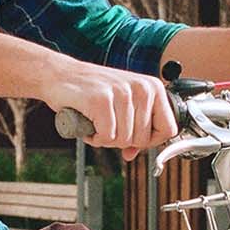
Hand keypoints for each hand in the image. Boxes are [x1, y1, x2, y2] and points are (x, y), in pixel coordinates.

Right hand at [39, 57, 177, 160]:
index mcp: (153, 87)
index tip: (134, 139)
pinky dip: (95, 138)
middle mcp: (142, 88)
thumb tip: (134, 153)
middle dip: (122, 142)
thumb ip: (134, 128)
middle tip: (108, 128)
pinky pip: (107, 137)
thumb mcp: (122, 105)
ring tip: (97, 123)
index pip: (169, 129)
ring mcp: (122, 93)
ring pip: (124, 140)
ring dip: (106, 139)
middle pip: (143, 139)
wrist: (60, 75)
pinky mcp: (102, 100)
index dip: (150, 141)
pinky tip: (89, 124)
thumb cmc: (91, 90)